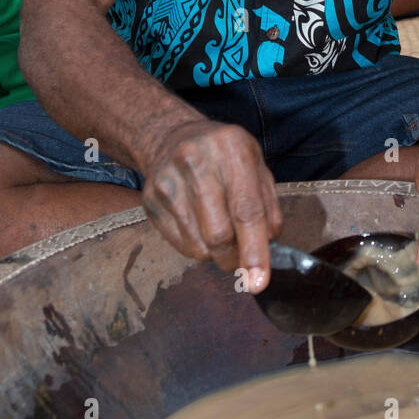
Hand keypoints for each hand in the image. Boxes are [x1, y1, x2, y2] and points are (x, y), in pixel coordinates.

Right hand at [142, 118, 282, 289]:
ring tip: (221, 233)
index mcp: (232, 148)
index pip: (246, 210)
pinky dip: (197, 248)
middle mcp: (196, 162)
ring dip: (216, 254)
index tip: (259, 282)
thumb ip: (268, 203)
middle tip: (243, 261)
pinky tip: (200, 227)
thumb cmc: (223, 155)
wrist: (170, 137)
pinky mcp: (149, 199)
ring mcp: (168, 181)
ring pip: (198, 246)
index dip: (255, 251)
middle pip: (219, 234)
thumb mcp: (255, 164)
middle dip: (235, 259)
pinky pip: (179, 245)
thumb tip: (269, 243)